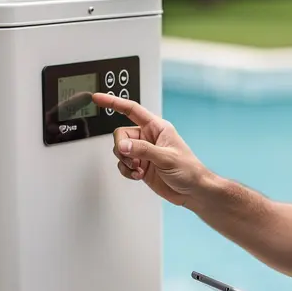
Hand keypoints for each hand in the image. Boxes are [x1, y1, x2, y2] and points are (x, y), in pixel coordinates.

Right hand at [92, 93, 208, 206]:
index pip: (131, 110)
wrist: (193, 191)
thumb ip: (143, 150)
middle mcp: (148, 137)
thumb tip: (123, 146)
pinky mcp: (140, 166)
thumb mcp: (166, 157)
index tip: (98, 98)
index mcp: (157, 127)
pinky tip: (138, 175)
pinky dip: (127, 171)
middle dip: (123, 148)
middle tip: (133, 159)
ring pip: (120, 150)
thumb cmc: (189, 170)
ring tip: (139, 169)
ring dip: (126, 162)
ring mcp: (143, 152)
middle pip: (121, 134)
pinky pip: (123, 165)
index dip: (114, 102)